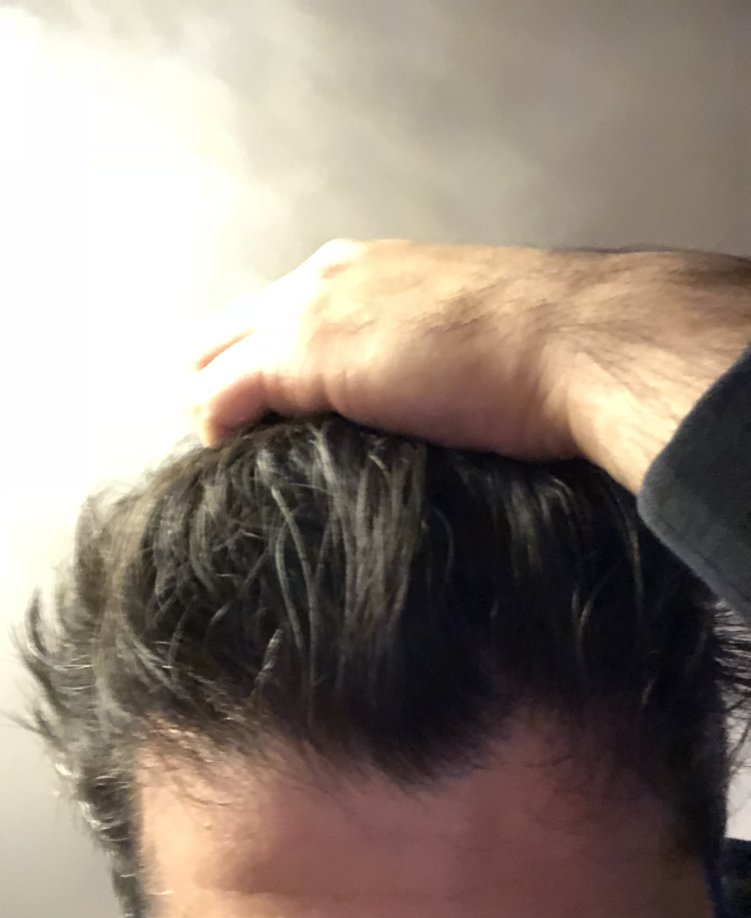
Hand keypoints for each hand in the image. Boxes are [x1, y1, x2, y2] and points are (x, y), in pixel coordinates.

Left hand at [190, 240, 750, 493]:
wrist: (576, 340)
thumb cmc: (540, 348)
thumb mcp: (459, 337)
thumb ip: (411, 353)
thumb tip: (406, 398)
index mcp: (357, 271)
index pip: (271, 315)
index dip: (258, 368)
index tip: (265, 422)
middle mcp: (320, 279)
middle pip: (224, 333)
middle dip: (220, 388)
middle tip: (241, 450)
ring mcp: (307, 312)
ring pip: (209, 362)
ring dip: (218, 413)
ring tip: (241, 467)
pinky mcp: (303, 356)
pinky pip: (220, 396)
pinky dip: (220, 431)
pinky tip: (239, 465)